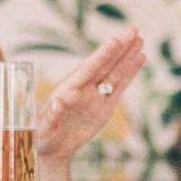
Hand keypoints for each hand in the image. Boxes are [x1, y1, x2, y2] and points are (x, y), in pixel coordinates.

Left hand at [34, 28, 145, 162]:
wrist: (51, 149)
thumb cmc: (41, 138)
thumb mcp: (43, 129)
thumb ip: (52, 115)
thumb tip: (59, 100)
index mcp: (67, 89)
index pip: (87, 69)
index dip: (101, 56)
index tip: (114, 41)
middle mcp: (83, 89)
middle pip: (104, 65)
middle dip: (119, 48)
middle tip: (133, 30)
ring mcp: (94, 97)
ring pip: (114, 73)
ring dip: (127, 56)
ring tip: (139, 39)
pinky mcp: (104, 107)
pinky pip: (119, 88)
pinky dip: (130, 73)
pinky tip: (139, 58)